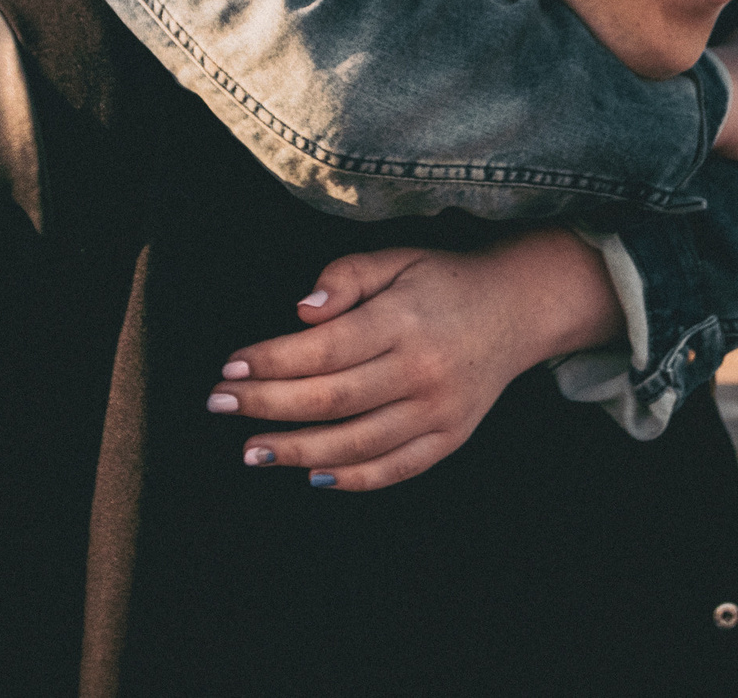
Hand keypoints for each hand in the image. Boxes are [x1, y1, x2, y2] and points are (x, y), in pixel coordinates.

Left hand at [207, 229, 621, 491]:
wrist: (517, 309)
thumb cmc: (442, 281)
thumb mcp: (395, 259)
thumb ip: (345, 277)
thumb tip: (301, 311)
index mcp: (404, 320)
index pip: (324, 349)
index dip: (271, 361)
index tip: (229, 366)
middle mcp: (423, 370)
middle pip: (331, 399)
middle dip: (267, 405)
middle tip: (220, 406)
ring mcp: (439, 411)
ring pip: (357, 442)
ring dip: (296, 451)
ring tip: (251, 451)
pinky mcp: (450, 438)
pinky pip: (395, 469)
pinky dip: (351, 478)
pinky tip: (311, 474)